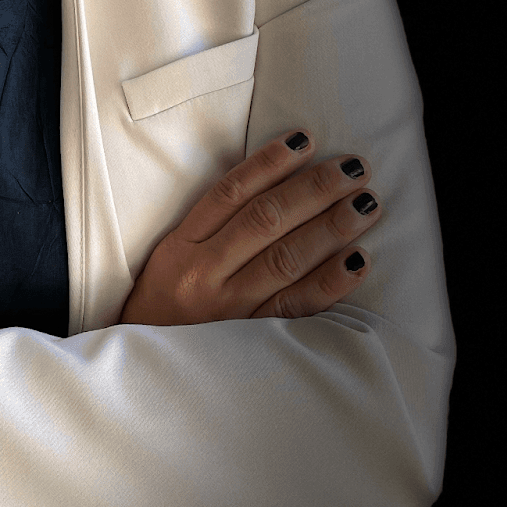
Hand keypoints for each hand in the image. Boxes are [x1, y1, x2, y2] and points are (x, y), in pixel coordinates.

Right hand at [118, 132, 380, 324]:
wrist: (141, 366)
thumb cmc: (164, 301)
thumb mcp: (173, 254)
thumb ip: (214, 223)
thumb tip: (274, 181)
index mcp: (183, 244)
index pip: (230, 192)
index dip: (269, 163)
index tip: (305, 140)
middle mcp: (204, 272)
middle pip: (265, 220)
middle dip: (314, 189)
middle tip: (354, 168)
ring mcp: (229, 308)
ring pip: (285, 259)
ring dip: (330, 228)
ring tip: (365, 204)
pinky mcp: (251, 340)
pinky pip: (296, 307)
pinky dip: (329, 282)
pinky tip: (357, 260)